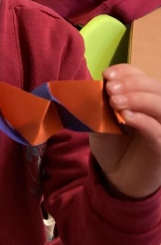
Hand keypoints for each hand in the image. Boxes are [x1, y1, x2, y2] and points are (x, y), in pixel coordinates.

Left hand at [89, 64, 160, 198]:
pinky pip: (159, 131)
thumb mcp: (98, 120)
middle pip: (155, 86)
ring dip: (138, 98)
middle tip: (110, 89)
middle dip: (131, 83)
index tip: (107, 74)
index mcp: (140, 98)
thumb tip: (94, 86)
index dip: (126, 71)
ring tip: (115, 102)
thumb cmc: (110, 144)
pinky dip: (144, 121)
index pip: (140, 75)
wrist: (116, 177)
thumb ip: (99, 104)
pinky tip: (127, 118)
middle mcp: (156, 110)